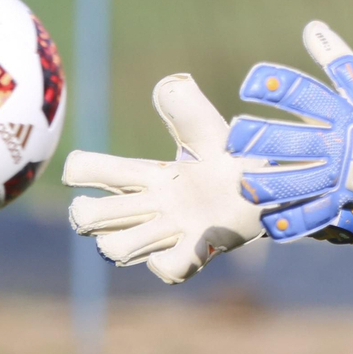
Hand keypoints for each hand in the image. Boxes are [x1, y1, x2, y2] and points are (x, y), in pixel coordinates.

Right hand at [63, 74, 295, 282]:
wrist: (272, 189)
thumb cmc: (231, 160)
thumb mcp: (208, 131)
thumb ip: (187, 108)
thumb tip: (167, 84)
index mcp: (148, 175)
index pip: (88, 171)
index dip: (80, 170)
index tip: (97, 169)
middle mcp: (151, 207)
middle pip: (87, 218)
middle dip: (92, 213)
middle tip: (133, 203)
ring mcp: (170, 233)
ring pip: (114, 249)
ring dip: (129, 240)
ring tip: (165, 224)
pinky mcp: (197, 253)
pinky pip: (166, 269)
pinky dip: (170, 261)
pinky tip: (191, 241)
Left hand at [226, 22, 352, 241]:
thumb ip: (336, 58)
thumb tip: (312, 27)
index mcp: (340, 110)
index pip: (305, 94)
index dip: (277, 86)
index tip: (250, 84)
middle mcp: (337, 142)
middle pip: (293, 140)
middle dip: (261, 139)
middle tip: (233, 138)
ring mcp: (339, 174)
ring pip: (298, 181)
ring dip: (269, 184)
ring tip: (244, 185)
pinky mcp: (342, 200)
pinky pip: (316, 214)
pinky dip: (294, 222)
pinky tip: (271, 224)